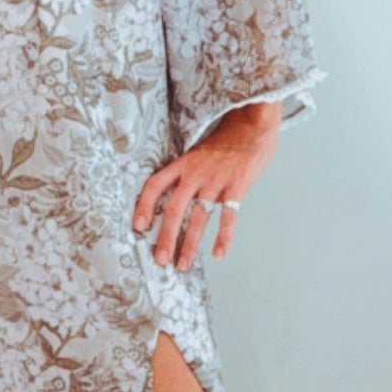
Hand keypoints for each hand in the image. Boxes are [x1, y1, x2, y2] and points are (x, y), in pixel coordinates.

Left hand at [132, 100, 282, 268]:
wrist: (252, 126)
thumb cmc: (224, 143)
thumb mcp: (197, 153)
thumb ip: (184, 175)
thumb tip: (170, 201)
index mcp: (183, 164)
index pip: (155, 185)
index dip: (144, 205)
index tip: (138, 226)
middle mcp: (196, 174)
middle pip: (175, 208)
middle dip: (166, 237)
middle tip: (160, 259)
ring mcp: (216, 181)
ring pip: (199, 217)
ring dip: (190, 244)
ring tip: (183, 264)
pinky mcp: (237, 187)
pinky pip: (228, 216)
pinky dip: (223, 237)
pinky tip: (218, 253)